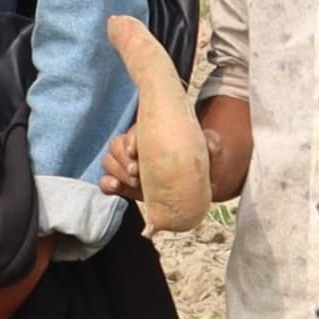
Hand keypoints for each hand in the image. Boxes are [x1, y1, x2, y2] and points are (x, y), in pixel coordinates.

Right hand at [98, 127, 220, 203]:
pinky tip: (116, 187)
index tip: (135, 152)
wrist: (201, 185)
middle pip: (116, 145)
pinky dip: (107, 183)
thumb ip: (212, 144)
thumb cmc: (203, 164)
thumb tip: (210, 145)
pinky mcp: (125, 184)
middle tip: (137, 173)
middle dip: (123, 159)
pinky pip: (106, 181)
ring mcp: (128, 166)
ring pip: (109, 161)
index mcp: (154, 135)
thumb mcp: (211, 152)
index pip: (134, 131)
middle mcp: (138, 148)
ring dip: (117, 171)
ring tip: (133, 182)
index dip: (131, 140)